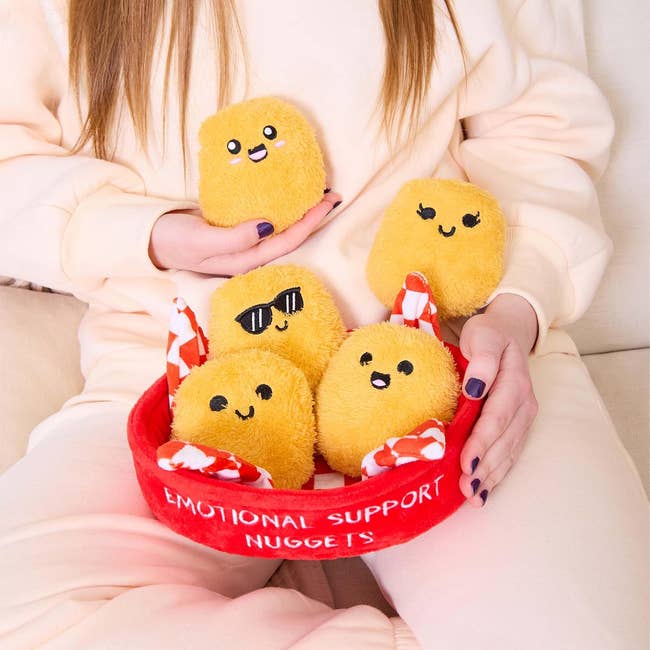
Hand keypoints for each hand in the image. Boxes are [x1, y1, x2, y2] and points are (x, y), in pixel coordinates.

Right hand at [149, 191, 341, 274]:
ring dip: (300, 212)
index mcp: (246, 261)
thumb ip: (234, 238)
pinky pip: (266, 219)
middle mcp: (250, 254)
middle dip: (313, 218)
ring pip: (280, 228)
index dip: (309, 223)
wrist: (151, 239)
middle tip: (332, 195)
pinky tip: (289, 195)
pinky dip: (281, 206)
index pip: (286, 241)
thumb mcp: (202, 241)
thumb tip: (269, 227)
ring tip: (318, 194)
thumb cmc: (174, 242)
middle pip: (290, 237)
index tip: (327, 202)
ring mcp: (244, 243)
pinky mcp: (236, 229)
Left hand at [458, 293, 538, 506]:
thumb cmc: (488, 334)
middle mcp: (523, 404)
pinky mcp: (518, 424)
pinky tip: (483, 490)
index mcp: (514, 383)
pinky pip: (509, 452)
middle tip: (465, 488)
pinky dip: (497, 472)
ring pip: (508, 451)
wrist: (508, 332)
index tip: (466, 462)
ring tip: (473, 496)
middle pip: (503, 441)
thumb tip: (475, 389)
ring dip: (491, 475)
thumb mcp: (483, 336)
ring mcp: (523, 416)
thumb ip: (482, 359)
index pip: (496, 418)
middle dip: (485, 467)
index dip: (481, 442)